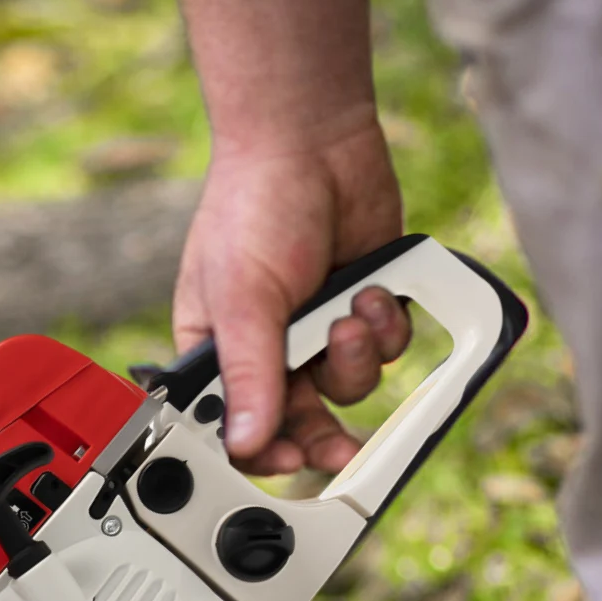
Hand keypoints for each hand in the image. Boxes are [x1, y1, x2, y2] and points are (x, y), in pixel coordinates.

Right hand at [172, 119, 412, 474]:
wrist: (313, 140)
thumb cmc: (253, 210)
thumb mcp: (243, 303)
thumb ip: (249, 376)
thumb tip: (244, 443)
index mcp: (217, 356)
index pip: (232, 427)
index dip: (259, 452)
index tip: (287, 460)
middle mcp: (266, 351)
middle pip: (297, 422)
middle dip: (323, 430)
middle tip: (342, 450)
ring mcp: (314, 332)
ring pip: (347, 387)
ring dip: (357, 358)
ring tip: (352, 314)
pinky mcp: (360, 308)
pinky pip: (384, 349)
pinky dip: (384, 325)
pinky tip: (371, 288)